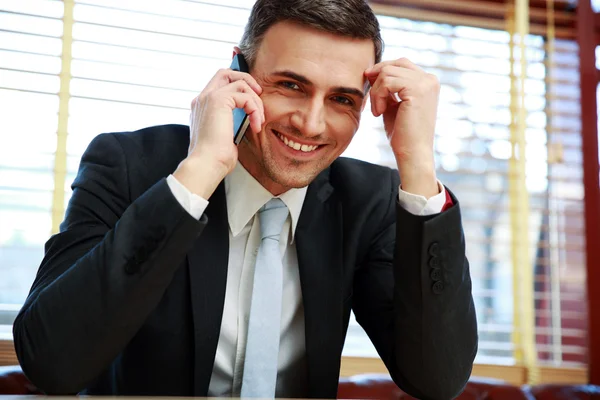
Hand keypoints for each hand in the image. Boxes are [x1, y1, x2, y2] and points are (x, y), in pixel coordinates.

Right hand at [174, 69, 264, 197]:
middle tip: (259, 96)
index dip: (238, 86)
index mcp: (202, 107)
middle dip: (247, 81)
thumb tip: (247, 120)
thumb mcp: (226, 137)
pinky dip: (255, 109)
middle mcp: (203, 99)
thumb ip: (232, 123)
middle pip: (226, 73)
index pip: (219, 84)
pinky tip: (256, 126)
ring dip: (255, 100)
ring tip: (258, 120)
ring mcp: (208, 98)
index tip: (252, 99)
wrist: (206, 165)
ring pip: (239, 82)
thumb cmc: (216, 159)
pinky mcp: (218, 100)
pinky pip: (244, 95)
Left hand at [366, 58, 439, 197]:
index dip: (382, 71)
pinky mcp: (417, 90)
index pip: (401, 63)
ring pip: (387, 72)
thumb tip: (372, 70)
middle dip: (377, 79)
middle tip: (371, 99)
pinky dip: (377, 96)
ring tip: (377, 111)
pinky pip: (386, 82)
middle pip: (394, 64)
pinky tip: (379, 112)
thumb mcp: (394, 104)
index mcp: (427, 82)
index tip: (370, 86)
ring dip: (376, 92)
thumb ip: (388, 87)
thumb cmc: (403, 133)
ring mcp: (425, 83)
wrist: (412, 153)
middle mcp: (430, 79)